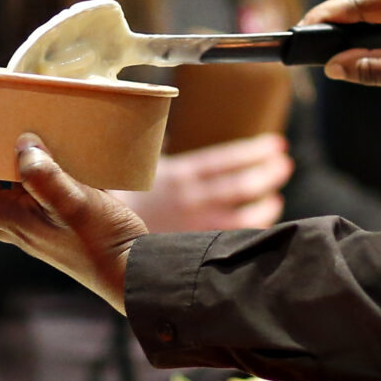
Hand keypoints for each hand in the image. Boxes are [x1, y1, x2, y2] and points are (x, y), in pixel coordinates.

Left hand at [0, 135, 149, 311]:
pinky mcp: (63, 229)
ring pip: (5, 202)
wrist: (135, 277)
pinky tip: (50, 163)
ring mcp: (41, 231)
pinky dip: (31, 181)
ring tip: (5, 145)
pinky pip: (33, 202)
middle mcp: (22, 229)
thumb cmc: (105, 244)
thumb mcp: (76, 204)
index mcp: (15, 222)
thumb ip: (45, 177)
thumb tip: (21, 146)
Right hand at [113, 133, 290, 232]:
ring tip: (276, 195)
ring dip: (263, 203)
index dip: (254, 152)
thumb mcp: (135, 166)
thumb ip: (154, 150)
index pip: (225, 160)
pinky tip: (261, 224)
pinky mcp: (190, 246)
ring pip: (239, 215)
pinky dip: (248, 231)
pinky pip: (228, 240)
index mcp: (178, 174)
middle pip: (239, 186)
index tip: (277, 144)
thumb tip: (162, 133)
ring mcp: (191, 225)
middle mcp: (189, 199)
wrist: (96, 234)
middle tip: (285, 165)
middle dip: (266, 173)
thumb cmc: (112, 197)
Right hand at [301, 0, 380, 119]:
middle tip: (309, 45)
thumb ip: (373, 69)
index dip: (327, 17)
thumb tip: (332, 66)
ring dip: (352, 15)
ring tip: (329, 41)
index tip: (299, 32)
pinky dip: (369, 12)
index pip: (362, 1)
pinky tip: (356, 31)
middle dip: (336, 18)